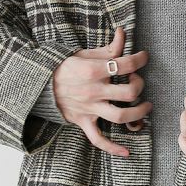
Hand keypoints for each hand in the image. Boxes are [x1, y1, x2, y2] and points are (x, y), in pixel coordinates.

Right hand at [51, 25, 150, 156]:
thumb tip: (123, 32)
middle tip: (138, 81)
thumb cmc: (66, 68)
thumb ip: (108, 48)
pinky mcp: (83, 122)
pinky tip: (126, 152)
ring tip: (146, 107)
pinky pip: (98, 139)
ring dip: (139, 113)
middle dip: (140, 85)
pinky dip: (112, 148)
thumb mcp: (85, 54)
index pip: (126, 64)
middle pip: (129, 92)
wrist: (40, 85)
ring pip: (121, 116)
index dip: (140, 59)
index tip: (144, 57)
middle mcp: (93, 91)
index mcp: (94, 70)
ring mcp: (89, 108)